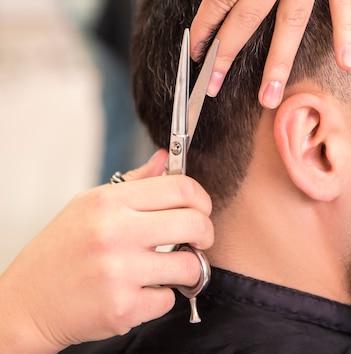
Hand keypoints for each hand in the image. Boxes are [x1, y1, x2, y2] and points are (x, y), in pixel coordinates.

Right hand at [0, 150, 212, 352]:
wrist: (27, 301)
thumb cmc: (60, 250)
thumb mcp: (89, 203)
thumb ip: (134, 182)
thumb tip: (164, 159)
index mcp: (109, 202)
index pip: (179, 187)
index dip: (201, 197)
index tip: (201, 207)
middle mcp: (115, 233)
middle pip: (193, 223)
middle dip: (205, 232)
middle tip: (199, 239)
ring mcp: (119, 272)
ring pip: (189, 265)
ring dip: (187, 268)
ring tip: (170, 267)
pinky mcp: (122, 309)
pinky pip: (168, 299)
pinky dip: (161, 296)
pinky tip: (141, 290)